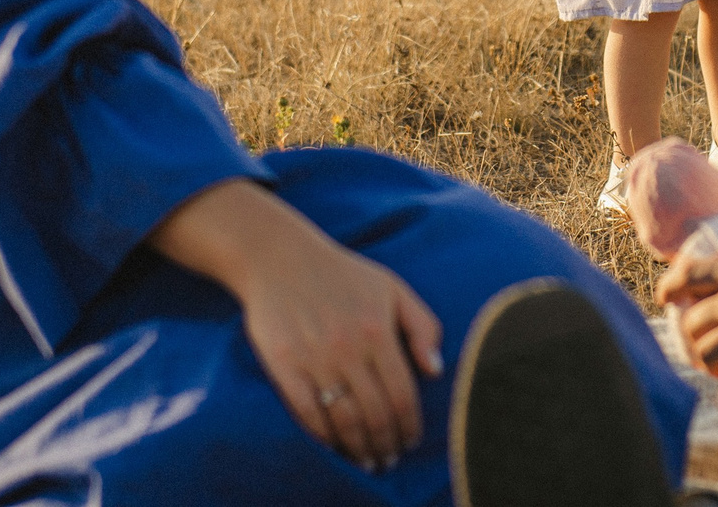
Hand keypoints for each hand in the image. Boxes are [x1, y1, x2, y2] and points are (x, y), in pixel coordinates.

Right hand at [151, 181, 443, 469]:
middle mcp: (348, 347)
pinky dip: (322, 437)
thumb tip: (436, 371)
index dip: (409, 426)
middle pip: (375, 414)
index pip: (402, 395)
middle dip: (385, 444)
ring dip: (358, 448)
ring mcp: (314, 358)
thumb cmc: (343, 274)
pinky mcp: (283, 364)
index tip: (410, 442)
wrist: (280, 257)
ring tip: (366, 460)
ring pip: (343, 420)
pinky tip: (333, 446)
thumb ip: (423, 325)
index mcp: (378, 331)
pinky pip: (306, 412)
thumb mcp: (393, 288)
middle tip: (388, 460)